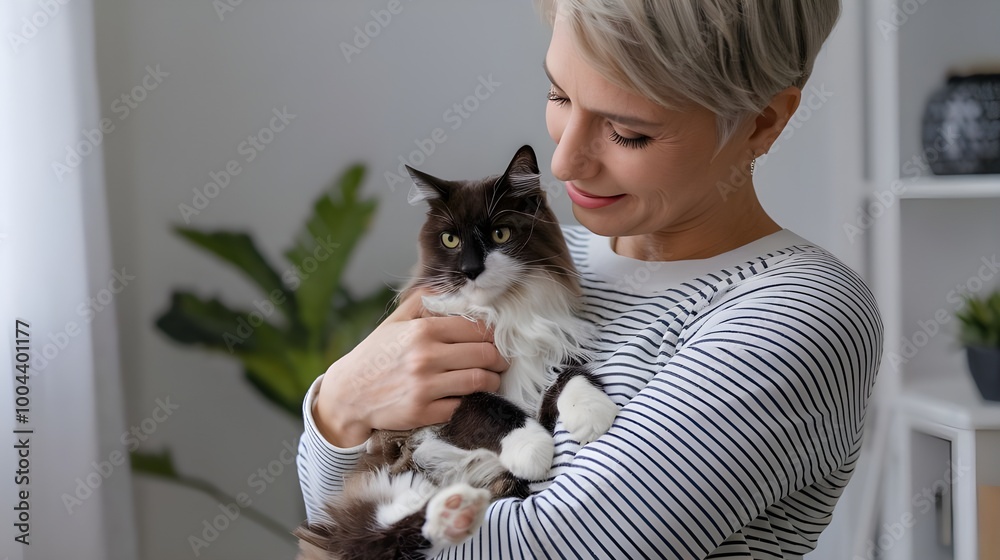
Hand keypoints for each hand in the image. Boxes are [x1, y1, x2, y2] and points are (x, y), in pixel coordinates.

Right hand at [313, 289, 508, 447]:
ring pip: (479, 381)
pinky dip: (470, 401)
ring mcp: (425, 386)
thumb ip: (422, 301)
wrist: (348, 394)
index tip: (496, 340)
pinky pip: (461, 405)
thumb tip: (449, 289)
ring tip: (491, 378)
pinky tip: (468, 396)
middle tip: (501, 361)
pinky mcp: (423, 412)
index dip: (494, 334)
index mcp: (423, 330)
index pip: (476, 328)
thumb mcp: (394, 322)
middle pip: (485, 355)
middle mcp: (426, 357)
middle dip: (500, 359)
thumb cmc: (374, 356)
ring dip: (492, 380)